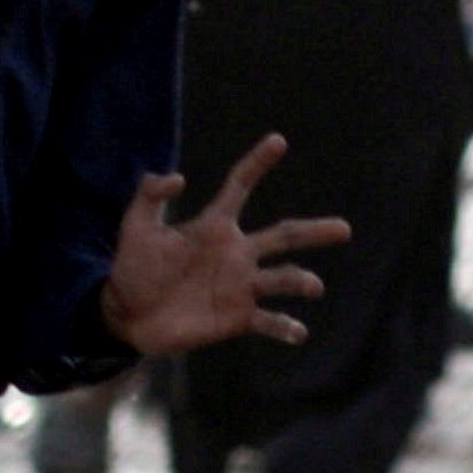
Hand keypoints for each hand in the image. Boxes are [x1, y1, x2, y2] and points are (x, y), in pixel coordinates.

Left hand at [95, 135, 350, 359]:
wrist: (128, 315)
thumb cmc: (133, 268)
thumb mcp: (135, 227)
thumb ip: (150, 196)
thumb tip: (178, 176)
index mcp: (214, 227)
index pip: (239, 188)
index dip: (256, 164)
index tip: (277, 141)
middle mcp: (236, 254)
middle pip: (284, 236)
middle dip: (314, 231)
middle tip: (344, 229)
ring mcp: (240, 287)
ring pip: (281, 279)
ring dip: (300, 281)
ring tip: (313, 285)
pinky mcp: (237, 318)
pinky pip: (268, 322)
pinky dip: (285, 327)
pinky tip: (298, 331)